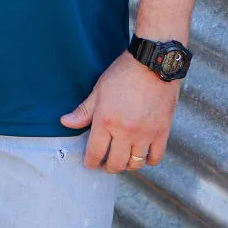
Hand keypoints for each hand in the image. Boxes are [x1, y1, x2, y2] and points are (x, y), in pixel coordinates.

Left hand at [60, 51, 178, 172]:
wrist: (152, 62)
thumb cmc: (124, 72)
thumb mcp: (99, 89)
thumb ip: (83, 110)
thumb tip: (65, 122)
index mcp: (106, 120)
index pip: (95, 153)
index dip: (90, 162)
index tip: (90, 163)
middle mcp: (125, 131)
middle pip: (115, 164)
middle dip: (108, 166)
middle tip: (106, 161)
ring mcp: (145, 133)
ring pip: (135, 164)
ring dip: (127, 164)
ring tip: (124, 157)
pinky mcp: (162, 131)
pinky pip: (155, 157)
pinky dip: (148, 159)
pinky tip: (142, 152)